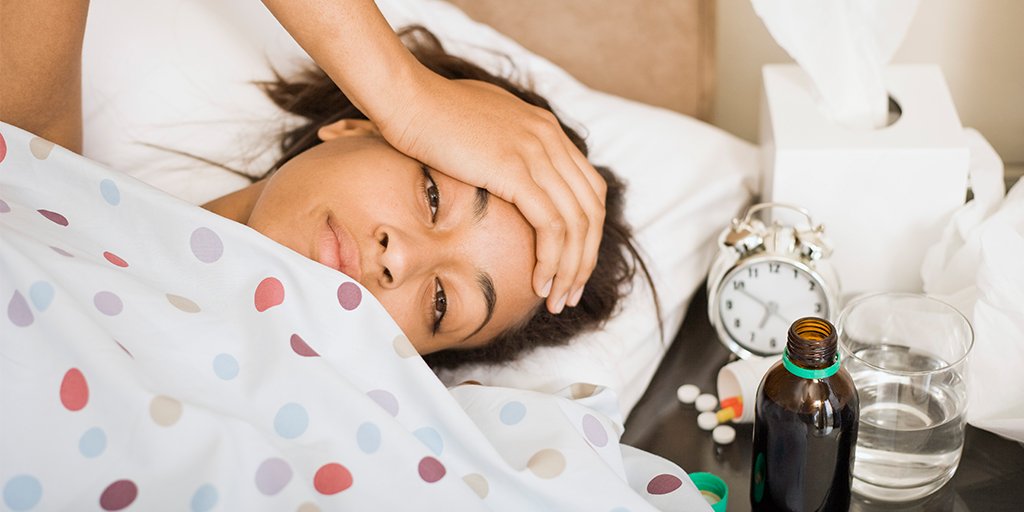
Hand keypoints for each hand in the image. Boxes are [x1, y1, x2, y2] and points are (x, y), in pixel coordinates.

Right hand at [377, 77, 606, 312]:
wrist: (405, 97)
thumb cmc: (426, 115)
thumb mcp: (477, 129)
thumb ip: (498, 149)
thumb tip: (495, 174)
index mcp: (545, 129)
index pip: (588, 189)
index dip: (586, 233)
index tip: (570, 264)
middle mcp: (550, 138)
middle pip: (592, 209)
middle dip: (585, 258)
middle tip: (569, 292)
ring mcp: (536, 151)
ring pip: (577, 223)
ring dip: (571, 268)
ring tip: (557, 299)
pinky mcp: (516, 169)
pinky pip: (551, 225)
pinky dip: (551, 259)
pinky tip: (539, 282)